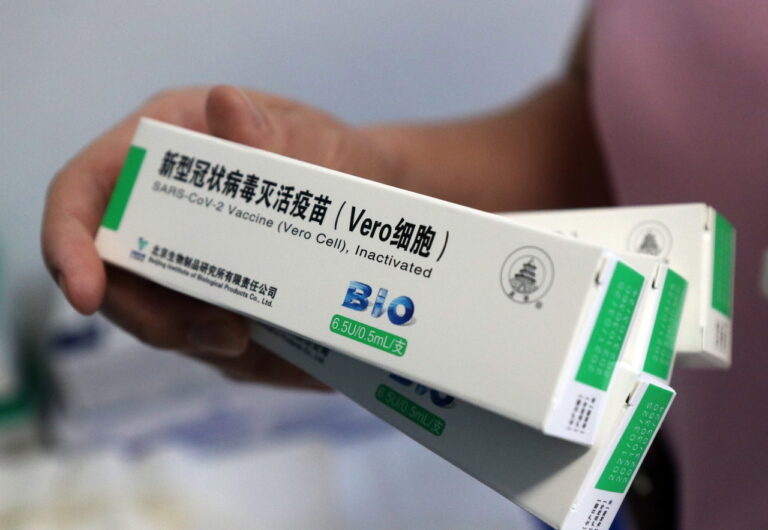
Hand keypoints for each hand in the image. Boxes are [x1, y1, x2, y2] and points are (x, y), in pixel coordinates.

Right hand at [42, 85, 399, 387]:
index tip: (85, 295)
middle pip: (115, 275)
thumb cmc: (328, 155)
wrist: (364, 197)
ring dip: (199, 339)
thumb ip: (271, 135)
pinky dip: (232, 350)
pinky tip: (275, 347)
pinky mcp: (212, 297)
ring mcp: (184, 256)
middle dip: (157, 317)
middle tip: (228, 338)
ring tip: (256, 343)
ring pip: (158, 315)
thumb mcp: (311, 140)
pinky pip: (202, 336)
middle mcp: (163, 205)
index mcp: (166, 146)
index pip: (84, 193)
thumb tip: (225, 104)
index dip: (69, 243)